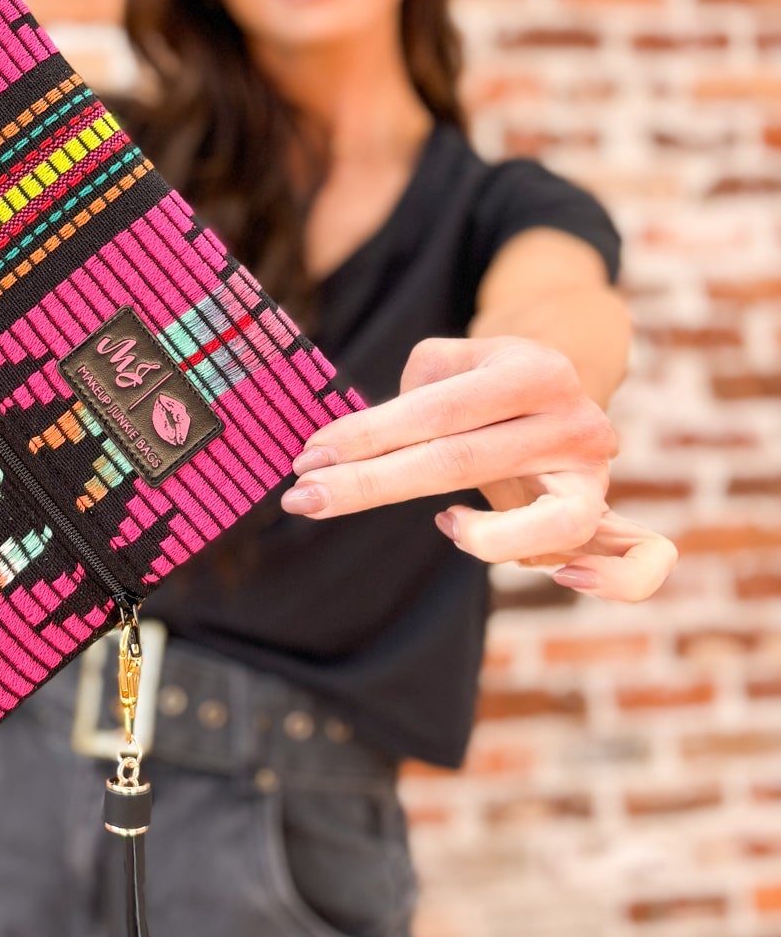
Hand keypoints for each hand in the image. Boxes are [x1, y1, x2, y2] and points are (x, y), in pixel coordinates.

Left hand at [282, 334, 676, 603]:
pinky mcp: (602, 514)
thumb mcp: (453, 361)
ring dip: (478, 539)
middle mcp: (572, 420)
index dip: (367, 436)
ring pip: (545, 524)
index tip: (307, 458)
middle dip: (371, 484)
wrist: (565, 381)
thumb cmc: (485, 380)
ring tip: (440, 525)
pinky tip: (521, 561)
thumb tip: (348, 447)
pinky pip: (633, 561)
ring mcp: (593, 473)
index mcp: (532, 370)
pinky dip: (592, 576)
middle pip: (461, 462)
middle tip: (304, 498)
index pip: (437, 411)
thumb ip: (415, 396)